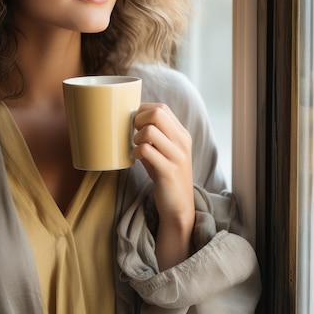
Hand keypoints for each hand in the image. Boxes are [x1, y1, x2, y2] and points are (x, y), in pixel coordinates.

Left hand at [131, 103, 194, 268]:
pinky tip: (137, 159)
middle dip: (139, 120)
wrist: (178, 206)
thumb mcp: (163, 151)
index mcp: (182, 134)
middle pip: (157, 113)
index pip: (162, 108)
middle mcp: (182, 142)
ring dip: (136, 138)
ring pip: (150, 131)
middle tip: (135, 135)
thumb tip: (131, 118)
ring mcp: (177, 156)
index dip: (143, 112)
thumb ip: (154, 134)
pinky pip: (146, 150)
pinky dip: (136, 152)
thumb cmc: (165, 175)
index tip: (136, 125)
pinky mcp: (168, 170)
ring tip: (137, 148)